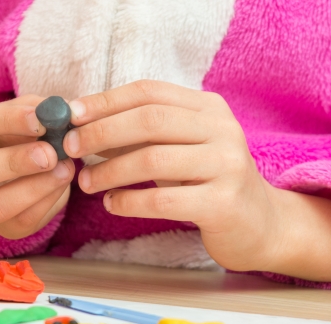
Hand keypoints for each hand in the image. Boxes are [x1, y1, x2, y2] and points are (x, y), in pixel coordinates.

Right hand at [0, 95, 74, 238]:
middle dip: (13, 163)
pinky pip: (23, 220)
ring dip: (35, 188)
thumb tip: (60, 112)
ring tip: (66, 169)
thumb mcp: (27, 117)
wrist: (23, 176)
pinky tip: (62, 183)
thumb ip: (41, 110)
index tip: (41, 120)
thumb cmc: (22, 137)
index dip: (5, 120)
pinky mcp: (3, 228)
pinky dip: (48, 201)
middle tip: (49, 154)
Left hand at [64, 80, 330, 278]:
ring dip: (110, 170)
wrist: (260, 225)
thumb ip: (143, 135)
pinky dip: (128, 201)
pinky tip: (112, 203)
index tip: (70, 115)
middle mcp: (222, 130)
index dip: (106, 101)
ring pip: (153, 159)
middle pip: (150, 120)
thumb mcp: (181, 149)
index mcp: (209, 109)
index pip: (149, 91)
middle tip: (71, 148)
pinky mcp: (223, 204)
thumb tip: (83, 127)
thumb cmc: (208, 183)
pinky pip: (162, 200)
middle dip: (101, 132)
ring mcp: (226, 166)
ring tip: (86, 182)